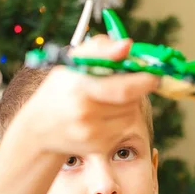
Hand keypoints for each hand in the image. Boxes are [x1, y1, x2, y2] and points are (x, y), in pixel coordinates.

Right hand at [18, 35, 159, 155]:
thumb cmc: (60, 90)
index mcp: (79, 86)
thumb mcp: (72, 62)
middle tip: (134, 81)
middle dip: (138, 88)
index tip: (154, 75)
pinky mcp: (99, 147)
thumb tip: (127, 46)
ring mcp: (92, 132)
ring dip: (128, 104)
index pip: (123, 86)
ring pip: (131, 114)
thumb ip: (100, 48)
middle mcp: (85, 111)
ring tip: (107, 100)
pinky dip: (120, 121)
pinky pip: (124, 129)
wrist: (40, 129)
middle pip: (132, 99)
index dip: (143, 80)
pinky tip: (102, 117)